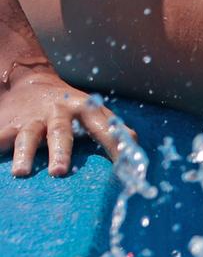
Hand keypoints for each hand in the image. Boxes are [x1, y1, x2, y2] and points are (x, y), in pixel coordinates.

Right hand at [0, 62, 132, 176]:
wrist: (30, 83)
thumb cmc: (72, 108)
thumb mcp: (95, 113)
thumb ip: (115, 130)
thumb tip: (135, 151)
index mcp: (85, 110)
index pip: (104, 129)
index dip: (113, 146)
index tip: (123, 167)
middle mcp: (57, 113)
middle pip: (60, 133)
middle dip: (60, 152)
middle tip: (60, 173)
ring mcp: (31, 119)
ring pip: (27, 137)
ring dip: (24, 154)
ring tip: (21, 173)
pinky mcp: (7, 124)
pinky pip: (0, 137)